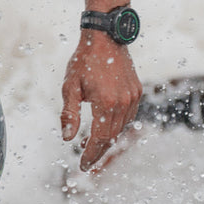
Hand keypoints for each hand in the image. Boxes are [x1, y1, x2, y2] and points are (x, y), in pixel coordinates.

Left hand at [61, 29, 141, 170]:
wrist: (105, 37)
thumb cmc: (84, 61)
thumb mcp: (70, 87)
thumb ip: (69, 114)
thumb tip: (67, 139)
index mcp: (105, 103)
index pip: (99, 139)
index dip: (90, 155)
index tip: (83, 166)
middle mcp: (123, 103)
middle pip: (111, 137)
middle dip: (98, 151)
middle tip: (85, 161)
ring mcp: (132, 97)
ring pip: (121, 128)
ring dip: (107, 138)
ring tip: (90, 143)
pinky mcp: (136, 91)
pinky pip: (128, 116)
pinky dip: (116, 125)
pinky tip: (104, 125)